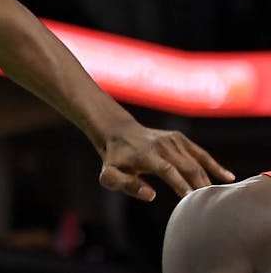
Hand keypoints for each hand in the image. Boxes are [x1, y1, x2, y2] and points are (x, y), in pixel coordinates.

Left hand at [98, 122, 235, 200]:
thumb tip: (151, 195)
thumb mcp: (110, 175)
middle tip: (210, 206)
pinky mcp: (180, 139)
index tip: (192, 200)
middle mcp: (161, 145)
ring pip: (196, 162)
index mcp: (145, 154)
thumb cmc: (115, 160)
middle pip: (187, 167)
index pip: (167, 170)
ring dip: (208, 180)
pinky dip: (214, 165)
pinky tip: (228, 178)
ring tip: (219, 199)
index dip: (181, 184)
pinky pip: (200, 153)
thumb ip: (127, 185)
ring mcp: (172, 140)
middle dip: (199, 186)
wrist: (118, 132)